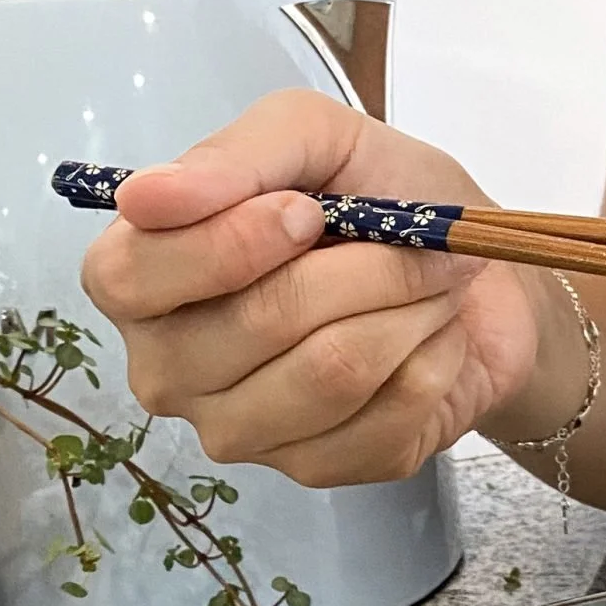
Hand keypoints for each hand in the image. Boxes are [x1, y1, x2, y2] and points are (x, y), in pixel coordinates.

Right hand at [80, 91, 539, 485]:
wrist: (475, 269)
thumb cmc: (379, 193)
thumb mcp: (314, 136)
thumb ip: (234, 153)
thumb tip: (146, 195)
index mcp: (142, 278)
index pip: (131, 277)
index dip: (229, 242)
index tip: (306, 211)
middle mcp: (169, 366)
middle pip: (256, 323)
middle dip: (365, 265)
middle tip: (414, 239)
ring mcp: (238, 431)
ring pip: (333, 370)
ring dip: (409, 306)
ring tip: (429, 281)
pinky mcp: (318, 469)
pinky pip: (391, 412)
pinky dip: (436, 354)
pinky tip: (431, 335)